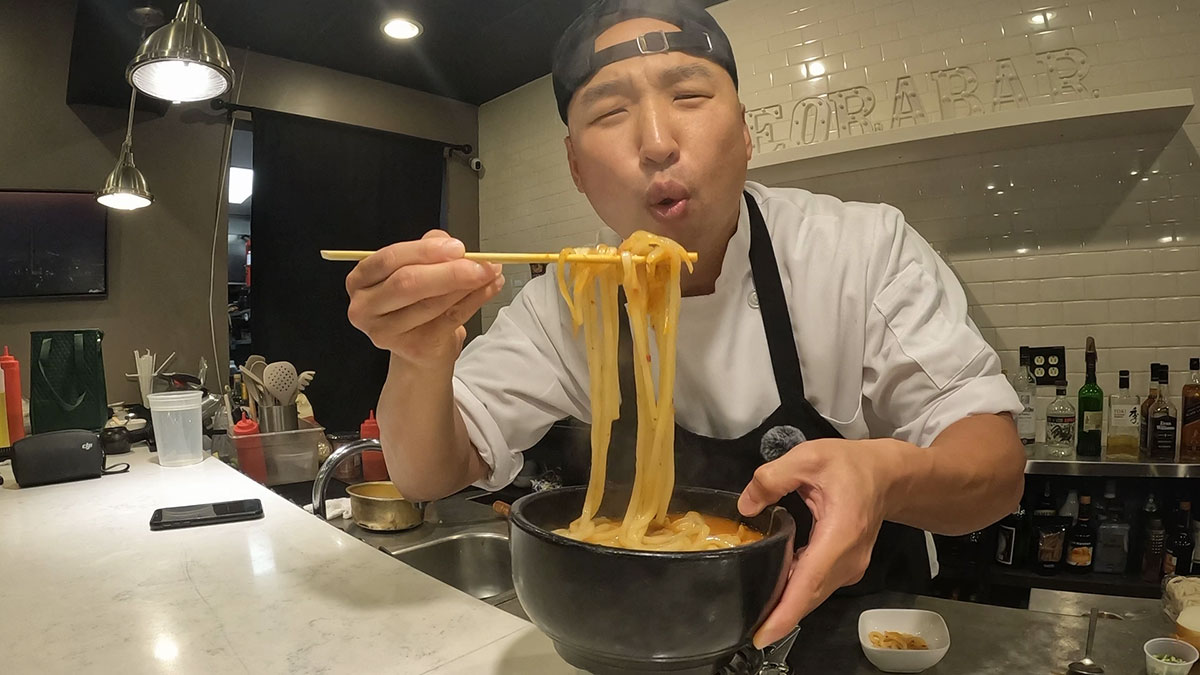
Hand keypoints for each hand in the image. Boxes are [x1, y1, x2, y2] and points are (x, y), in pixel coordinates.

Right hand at [346, 230, 503, 363]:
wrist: (419, 346)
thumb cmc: (413, 302)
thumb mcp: (416, 269)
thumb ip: (428, 251)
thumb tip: (449, 243)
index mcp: (360, 280)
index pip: (389, 259)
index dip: (425, 251)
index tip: (457, 247)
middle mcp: (365, 308)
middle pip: (407, 283)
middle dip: (449, 271)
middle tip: (479, 263)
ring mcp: (385, 333)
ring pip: (431, 303)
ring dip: (467, 285)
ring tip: (490, 272)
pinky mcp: (413, 348)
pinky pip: (450, 319)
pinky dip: (475, 301)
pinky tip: (490, 287)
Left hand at [738, 438, 906, 647]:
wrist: (888, 475)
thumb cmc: (849, 465)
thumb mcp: (808, 457)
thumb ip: (772, 478)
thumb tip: (746, 507)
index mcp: (839, 534)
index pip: (809, 582)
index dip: (785, 612)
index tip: (763, 635)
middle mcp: (848, 559)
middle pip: (809, 596)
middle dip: (778, 616)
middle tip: (747, 627)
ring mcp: (851, 567)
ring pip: (813, 594)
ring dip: (786, 605)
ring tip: (754, 611)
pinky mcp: (848, 568)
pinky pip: (818, 586)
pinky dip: (796, 592)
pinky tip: (774, 588)